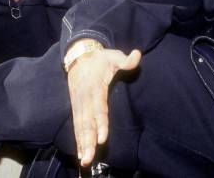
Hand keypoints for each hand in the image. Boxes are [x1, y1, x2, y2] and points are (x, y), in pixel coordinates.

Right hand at [67, 44, 140, 166]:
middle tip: (90, 157)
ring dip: (82, 143)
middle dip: (88, 141)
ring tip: (85, 159)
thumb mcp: (114, 56)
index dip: (101, 124)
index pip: (99, 109)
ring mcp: (79, 104)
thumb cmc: (100, 59)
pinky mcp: (76, 107)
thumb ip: (126, 60)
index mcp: (96, 88)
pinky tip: (80, 152)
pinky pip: (77, 125)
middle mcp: (85, 99)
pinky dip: (78, 139)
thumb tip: (137, 55)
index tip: (102, 138)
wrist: (79, 55)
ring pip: (81, 126)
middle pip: (87, 123)